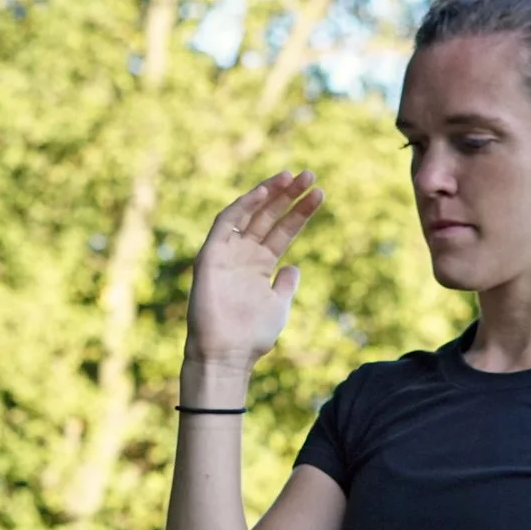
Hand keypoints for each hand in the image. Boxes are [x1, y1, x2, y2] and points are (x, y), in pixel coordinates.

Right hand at [184, 170, 324, 375]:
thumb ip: (285, 284)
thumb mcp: (278, 305)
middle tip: (310, 174)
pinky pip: (227, 223)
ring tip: (292, 176)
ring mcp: (228, 252)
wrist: (226, 355)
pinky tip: (264, 192)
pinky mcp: (211, 254)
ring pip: (250, 214)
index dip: (300, 211)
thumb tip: (294, 267)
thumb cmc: (252, 335)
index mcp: (261, 264)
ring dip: (270, 193)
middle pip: (269, 216)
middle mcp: (244, 254)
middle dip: (288, 195)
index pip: (283, 230)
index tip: (319, 193)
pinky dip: (244, 206)